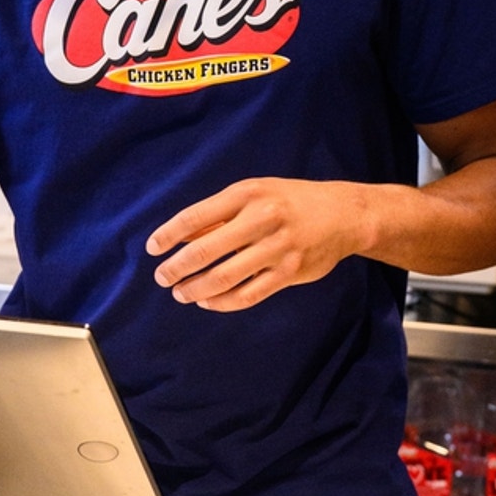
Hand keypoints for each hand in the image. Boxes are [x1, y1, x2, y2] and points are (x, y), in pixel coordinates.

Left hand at [145, 178, 365, 311]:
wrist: (343, 214)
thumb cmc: (290, 201)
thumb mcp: (254, 193)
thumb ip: (218, 214)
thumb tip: (179, 236)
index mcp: (247, 194)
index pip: (195, 217)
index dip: (168, 235)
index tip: (152, 248)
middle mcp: (261, 220)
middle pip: (205, 250)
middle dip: (176, 268)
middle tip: (162, 277)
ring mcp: (277, 249)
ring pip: (224, 278)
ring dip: (196, 289)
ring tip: (181, 292)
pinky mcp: (289, 273)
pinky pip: (248, 295)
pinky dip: (222, 302)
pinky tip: (208, 302)